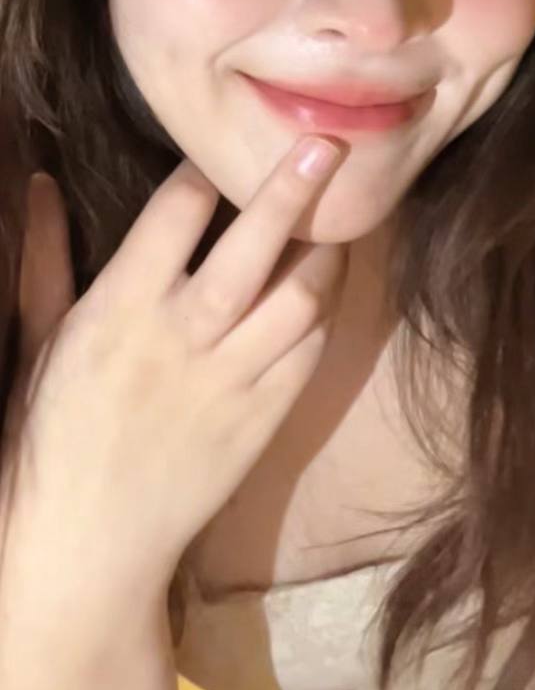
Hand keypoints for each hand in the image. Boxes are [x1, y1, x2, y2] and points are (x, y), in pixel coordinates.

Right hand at [2, 136, 346, 596]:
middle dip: (292, 189)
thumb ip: (45, 258)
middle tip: (328, 144)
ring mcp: (230, 381)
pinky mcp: (262, 420)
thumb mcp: (40, 340)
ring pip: (299, 299)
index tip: (227, 146)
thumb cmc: (52, 435)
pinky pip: (308, 353)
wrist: (88, 545)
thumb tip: (43, 183)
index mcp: (119, 308)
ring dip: (324, 253)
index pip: (176, 214)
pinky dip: (324, 313)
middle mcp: (182, 337)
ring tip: (338, 218)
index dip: (206, 170)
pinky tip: (327, 287)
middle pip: (252, 247)